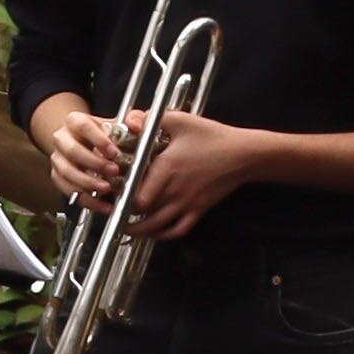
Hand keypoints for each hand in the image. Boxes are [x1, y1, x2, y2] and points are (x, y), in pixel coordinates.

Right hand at [37, 106, 127, 202]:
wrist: (89, 145)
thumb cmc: (106, 135)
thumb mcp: (121, 124)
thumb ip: (134, 120)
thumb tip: (136, 125)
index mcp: (75, 121)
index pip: (82, 126)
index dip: (98, 140)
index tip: (115, 153)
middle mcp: (62, 139)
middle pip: (72, 151)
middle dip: (94, 163)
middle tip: (114, 171)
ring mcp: (58, 159)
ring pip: (66, 172)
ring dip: (87, 182)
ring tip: (107, 189)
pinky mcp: (58, 177)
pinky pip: (68, 191)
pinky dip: (87, 201)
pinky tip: (104, 205)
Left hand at [121, 108, 263, 239]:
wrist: (243, 154)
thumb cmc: (212, 136)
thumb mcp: (180, 120)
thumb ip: (152, 118)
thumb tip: (131, 120)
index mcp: (166, 167)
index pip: (137, 193)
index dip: (120, 197)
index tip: (109, 195)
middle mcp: (175, 189)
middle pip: (142, 212)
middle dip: (124, 215)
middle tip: (111, 212)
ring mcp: (188, 202)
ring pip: (158, 226)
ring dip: (139, 231)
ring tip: (125, 230)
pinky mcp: (200, 209)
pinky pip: (179, 229)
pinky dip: (164, 235)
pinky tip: (154, 233)